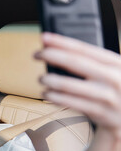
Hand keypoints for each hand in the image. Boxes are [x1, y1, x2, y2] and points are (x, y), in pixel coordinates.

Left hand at [35, 33, 120, 150]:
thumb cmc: (116, 90)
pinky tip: (47, 93)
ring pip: (70, 85)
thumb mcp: (112, 71)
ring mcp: (107, 96)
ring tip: (42, 78)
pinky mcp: (101, 112)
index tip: (44, 38)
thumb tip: (58, 51)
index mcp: (115, 62)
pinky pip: (72, 103)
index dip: (61, 42)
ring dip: (51, 80)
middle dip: (52, 55)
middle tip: (36, 54)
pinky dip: (56, 97)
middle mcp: (112, 77)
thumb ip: (91, 63)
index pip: (83, 48)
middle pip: (75, 62)